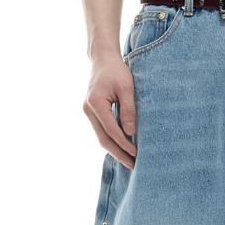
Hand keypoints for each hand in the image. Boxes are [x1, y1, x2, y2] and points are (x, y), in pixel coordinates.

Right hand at [83, 54, 136, 168]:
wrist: (103, 59)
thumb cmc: (117, 70)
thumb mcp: (127, 87)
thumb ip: (129, 110)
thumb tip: (131, 133)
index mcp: (96, 103)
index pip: (111, 130)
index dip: (124, 144)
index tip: (136, 153)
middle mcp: (88, 110)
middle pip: (103, 139)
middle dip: (118, 153)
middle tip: (132, 165)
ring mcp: (88, 112)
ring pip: (101, 137)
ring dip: (114, 150)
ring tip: (128, 160)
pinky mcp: (92, 112)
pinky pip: (101, 131)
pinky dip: (111, 141)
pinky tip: (121, 149)